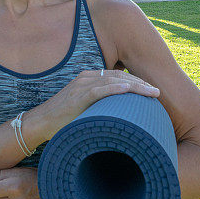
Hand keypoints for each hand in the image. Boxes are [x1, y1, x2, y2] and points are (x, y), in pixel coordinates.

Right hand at [27, 69, 159, 142]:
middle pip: (119, 76)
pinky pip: (100, 89)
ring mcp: (81, 85)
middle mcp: (86, 78)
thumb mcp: (84, 108)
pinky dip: (116, 89)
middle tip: (158, 92)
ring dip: (136, 86)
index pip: (117, 76)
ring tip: (152, 93)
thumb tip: (119, 117)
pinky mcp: (77, 95)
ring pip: (114, 81)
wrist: (41, 122)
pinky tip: (130, 90)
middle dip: (141, 83)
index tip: (151, 90)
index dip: (136, 81)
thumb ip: (99, 106)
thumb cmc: (63, 119)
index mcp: (89, 79)